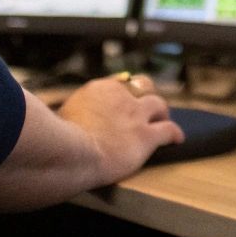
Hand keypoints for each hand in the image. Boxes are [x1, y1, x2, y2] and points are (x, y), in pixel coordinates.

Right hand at [56, 74, 184, 183]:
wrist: (71, 152)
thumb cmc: (57, 141)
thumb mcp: (59, 117)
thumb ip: (69, 115)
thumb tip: (60, 122)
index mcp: (97, 90)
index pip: (117, 84)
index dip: (123, 93)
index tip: (122, 102)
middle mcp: (120, 97)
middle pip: (142, 85)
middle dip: (146, 95)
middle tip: (147, 107)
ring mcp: (135, 115)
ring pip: (158, 104)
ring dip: (162, 113)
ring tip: (164, 120)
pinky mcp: (146, 136)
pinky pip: (169, 130)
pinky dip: (175, 134)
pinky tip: (178, 139)